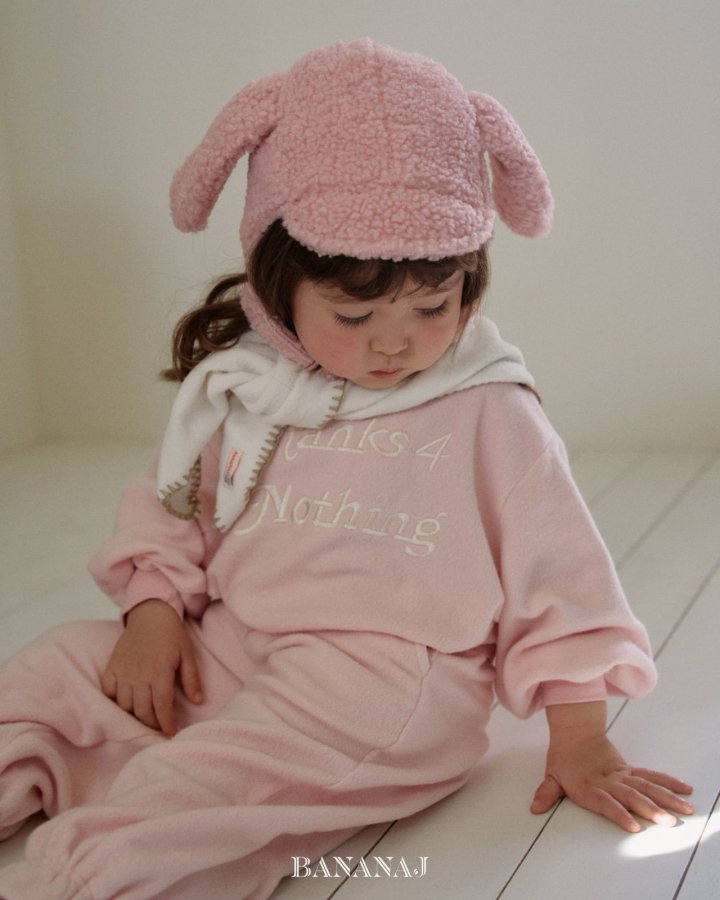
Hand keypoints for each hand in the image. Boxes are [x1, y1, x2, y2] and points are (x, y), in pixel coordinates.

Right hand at [101, 599, 202, 735]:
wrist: (150, 612)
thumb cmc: (171, 633)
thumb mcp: (187, 654)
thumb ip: (191, 678)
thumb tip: (198, 701)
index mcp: (160, 672)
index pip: (161, 707)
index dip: (166, 723)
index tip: (170, 733)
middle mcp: (139, 675)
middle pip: (142, 710)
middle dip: (152, 724)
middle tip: (159, 728)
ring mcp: (123, 671)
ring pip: (124, 705)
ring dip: (134, 715)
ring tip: (145, 718)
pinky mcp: (112, 666)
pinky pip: (108, 691)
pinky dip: (114, 701)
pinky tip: (125, 703)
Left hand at [531, 702, 693, 832]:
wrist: (576, 730)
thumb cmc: (564, 757)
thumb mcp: (552, 775)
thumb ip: (546, 793)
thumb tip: (534, 808)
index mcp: (590, 786)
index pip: (605, 802)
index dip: (619, 813)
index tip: (633, 826)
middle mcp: (609, 781)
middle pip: (632, 796)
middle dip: (651, 809)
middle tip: (669, 821)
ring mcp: (622, 775)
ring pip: (647, 787)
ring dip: (666, 799)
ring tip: (685, 810)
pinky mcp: (630, 770)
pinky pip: (652, 777)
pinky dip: (668, 783)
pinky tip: (684, 790)